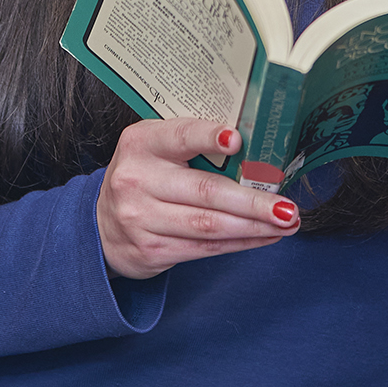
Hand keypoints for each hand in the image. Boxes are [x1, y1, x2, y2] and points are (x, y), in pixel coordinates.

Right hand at [96, 118, 299, 279]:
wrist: (100, 226)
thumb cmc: (142, 177)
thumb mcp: (155, 148)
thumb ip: (192, 143)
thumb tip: (252, 150)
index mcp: (142, 143)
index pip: (180, 136)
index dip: (209, 138)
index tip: (238, 141)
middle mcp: (138, 179)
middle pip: (205, 191)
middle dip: (253, 202)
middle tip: (287, 206)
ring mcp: (142, 219)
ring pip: (209, 225)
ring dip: (254, 226)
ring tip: (286, 223)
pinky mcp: (151, 250)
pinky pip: (205, 248)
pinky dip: (240, 243)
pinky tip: (264, 237)